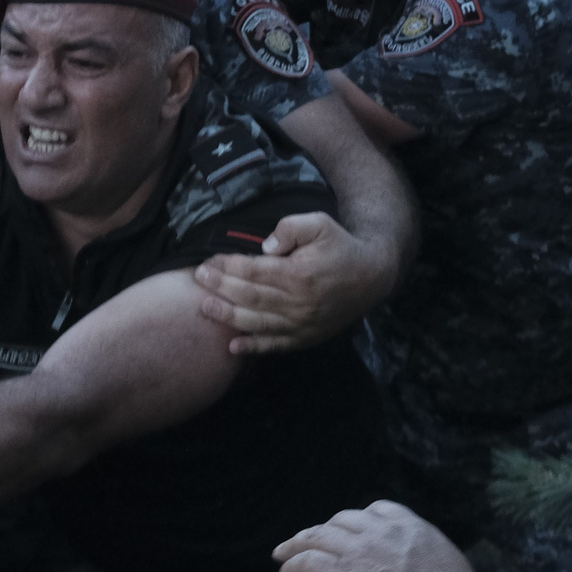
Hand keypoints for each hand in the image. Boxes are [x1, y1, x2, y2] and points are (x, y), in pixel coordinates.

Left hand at [193, 211, 383, 353]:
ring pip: (257, 323)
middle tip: (198, 280)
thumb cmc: (341, 246)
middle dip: (220, 288)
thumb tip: (265, 247)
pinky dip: (254, 347)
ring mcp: (302, 324)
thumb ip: (290, 228)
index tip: (208, 262)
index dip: (228, 266)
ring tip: (204, 309)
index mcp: (299, 274)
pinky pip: (276, 345)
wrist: (372, 276)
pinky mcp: (306, 337)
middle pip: (250, 297)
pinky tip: (233, 347)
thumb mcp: (320, 224)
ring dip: (228, 317)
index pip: (254, 271)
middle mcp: (298, 303)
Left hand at [273, 500, 482, 571]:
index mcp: (408, 527)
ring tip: (283, 551)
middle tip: (314, 539)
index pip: (377, 510)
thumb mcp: (449, 563)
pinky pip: (307, 562)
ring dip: (297, 543)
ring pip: (318, 537)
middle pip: (342, 520)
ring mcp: (356, 551)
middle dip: (326, 528)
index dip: (361, 519)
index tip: (352, 528)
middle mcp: (378, 532)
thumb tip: (424, 564)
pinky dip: (293, 564)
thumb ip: (428, 556)